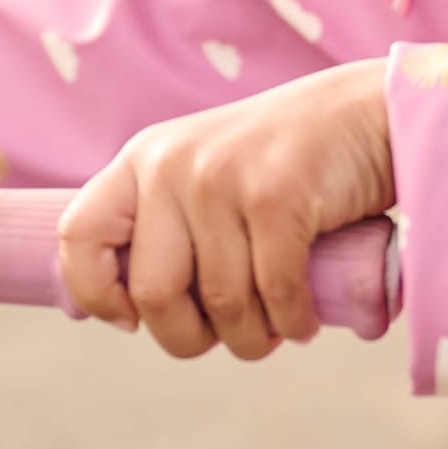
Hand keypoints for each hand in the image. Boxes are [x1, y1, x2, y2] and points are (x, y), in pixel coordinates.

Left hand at [58, 58, 392, 361]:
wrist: (367, 111)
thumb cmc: (287, 159)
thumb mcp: (207, 172)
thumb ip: (167, 221)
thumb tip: (130, 311)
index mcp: (145, 158)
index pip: (79, 236)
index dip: (97, 294)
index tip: (133, 319)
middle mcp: (172, 163)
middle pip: (153, 294)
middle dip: (191, 337)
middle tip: (232, 333)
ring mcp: (223, 177)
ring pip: (220, 303)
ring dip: (254, 337)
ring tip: (276, 327)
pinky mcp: (276, 195)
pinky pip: (274, 294)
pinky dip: (293, 322)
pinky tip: (305, 319)